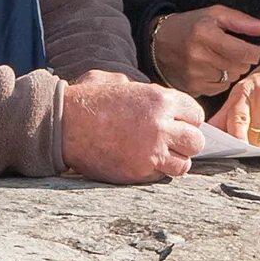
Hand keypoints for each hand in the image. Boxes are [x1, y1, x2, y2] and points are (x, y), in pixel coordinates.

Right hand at [60, 71, 207, 183]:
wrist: (63, 124)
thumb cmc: (89, 100)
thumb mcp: (121, 83)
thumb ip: (147, 93)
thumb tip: (161, 101)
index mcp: (159, 99)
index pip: (196, 114)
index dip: (188, 120)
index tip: (178, 123)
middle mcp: (161, 126)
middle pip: (196, 142)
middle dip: (186, 142)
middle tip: (173, 142)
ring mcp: (151, 152)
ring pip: (184, 165)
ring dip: (175, 161)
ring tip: (160, 156)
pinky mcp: (137, 172)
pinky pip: (161, 177)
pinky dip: (156, 172)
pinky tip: (143, 163)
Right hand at [150, 3, 259, 97]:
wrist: (158, 43)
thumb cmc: (191, 25)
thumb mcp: (215, 15)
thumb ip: (243, 22)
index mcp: (205, 33)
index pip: (242, 50)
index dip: (258, 52)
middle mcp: (198, 56)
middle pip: (239, 66)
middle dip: (242, 58)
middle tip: (233, 49)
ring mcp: (194, 74)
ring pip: (231, 78)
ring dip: (232, 69)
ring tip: (218, 57)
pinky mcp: (192, 88)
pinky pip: (220, 88)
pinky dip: (221, 80)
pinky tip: (210, 68)